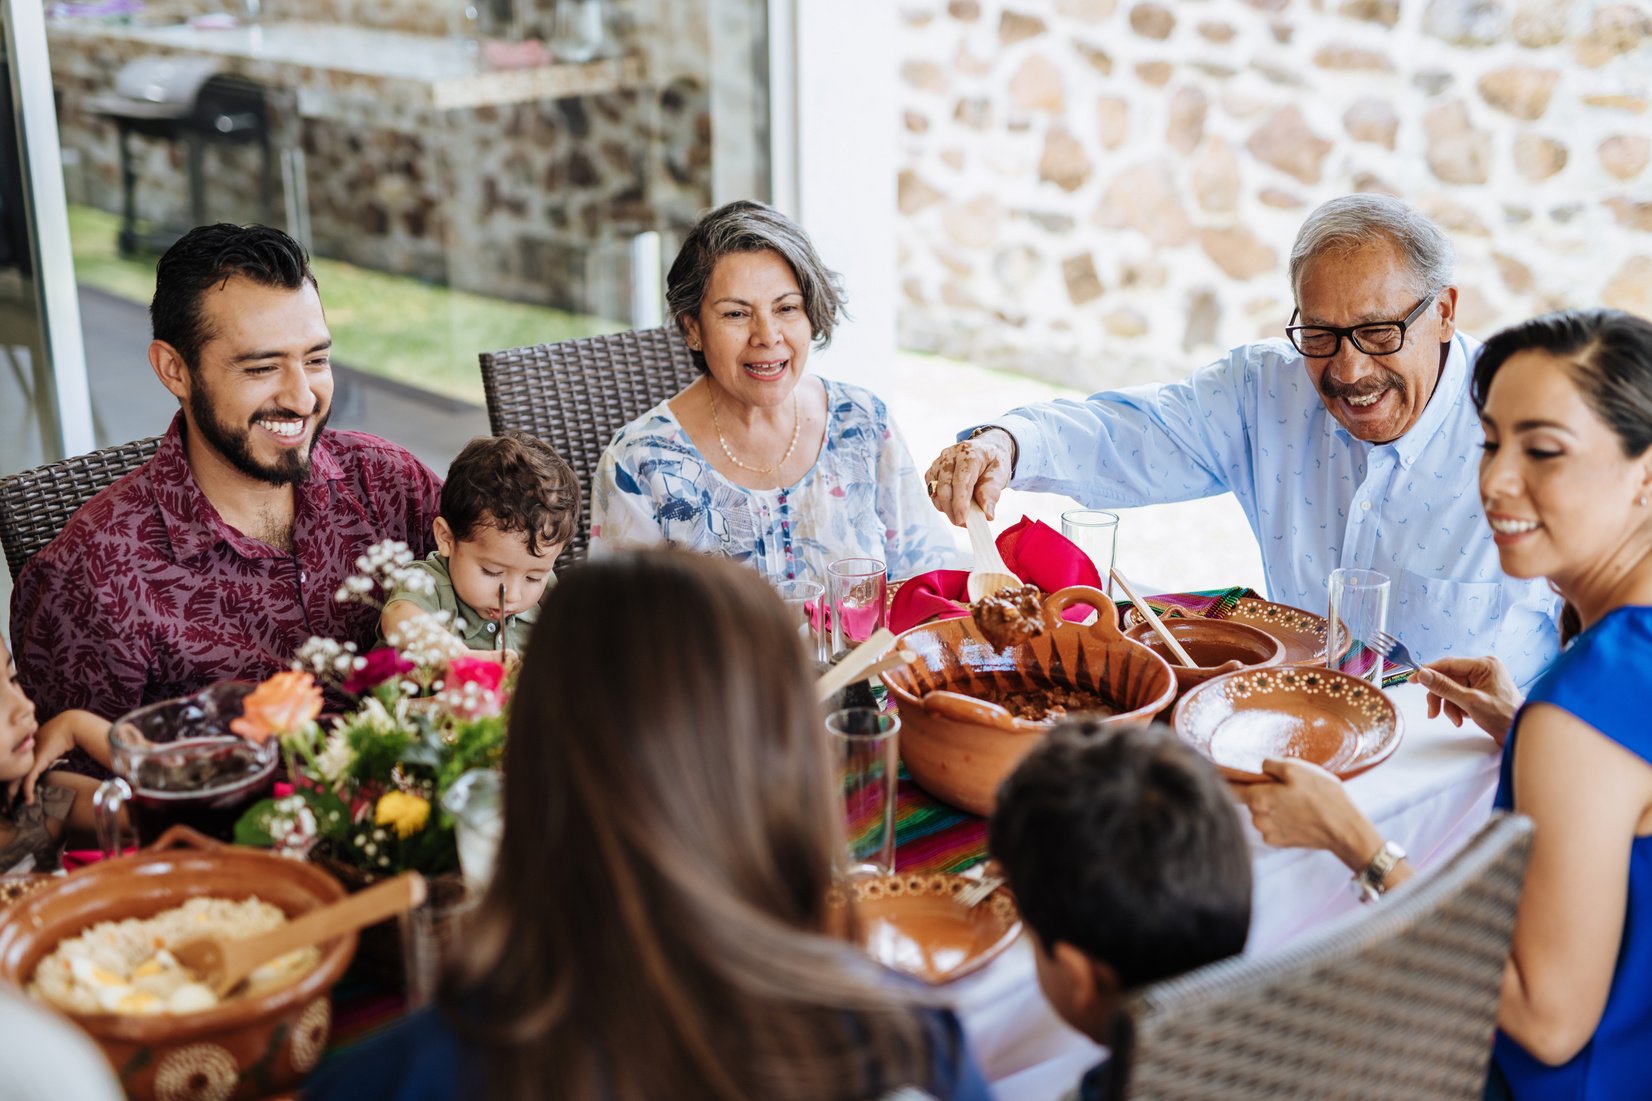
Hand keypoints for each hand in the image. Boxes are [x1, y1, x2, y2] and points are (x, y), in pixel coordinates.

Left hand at [14, 710, 96, 804]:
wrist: (68, 728)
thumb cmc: (59, 735)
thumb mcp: (45, 748)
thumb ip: (40, 758)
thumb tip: (41, 767)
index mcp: (21, 755)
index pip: (11, 773)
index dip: (8, 787)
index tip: (7, 799)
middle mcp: (21, 758)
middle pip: (9, 780)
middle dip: (6, 796)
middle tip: (5, 809)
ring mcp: (27, 761)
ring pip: (14, 783)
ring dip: (12, 797)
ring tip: (11, 809)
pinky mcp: (36, 763)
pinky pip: (28, 781)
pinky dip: (27, 792)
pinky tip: (29, 801)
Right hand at [925, 429, 1014, 525]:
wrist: (986, 449)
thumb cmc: (993, 462)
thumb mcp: (1000, 474)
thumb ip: (992, 493)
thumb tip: (987, 515)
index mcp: (970, 453)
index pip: (960, 481)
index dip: (960, 502)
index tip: (962, 520)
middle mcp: (950, 455)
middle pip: (944, 487)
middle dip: (952, 510)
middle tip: (963, 524)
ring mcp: (939, 462)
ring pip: (935, 492)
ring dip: (946, 508)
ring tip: (962, 516)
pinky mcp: (933, 470)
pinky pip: (931, 491)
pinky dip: (941, 502)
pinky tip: (953, 505)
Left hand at [1233, 757, 1382, 870]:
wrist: (1344, 829)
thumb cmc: (1322, 796)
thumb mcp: (1297, 769)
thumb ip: (1271, 765)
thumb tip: (1259, 766)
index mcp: (1258, 799)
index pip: (1230, 789)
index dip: (1226, 780)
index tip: (1223, 773)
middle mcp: (1258, 819)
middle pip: (1250, 800)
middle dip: (1262, 792)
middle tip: (1286, 787)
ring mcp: (1268, 833)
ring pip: (1262, 813)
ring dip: (1273, 806)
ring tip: (1297, 801)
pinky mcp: (1279, 842)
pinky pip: (1272, 826)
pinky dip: (1281, 820)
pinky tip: (1299, 815)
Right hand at [1413, 656, 1520, 744]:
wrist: (1520, 734)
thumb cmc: (1503, 717)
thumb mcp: (1470, 702)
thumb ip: (1444, 687)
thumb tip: (1422, 674)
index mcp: (1484, 665)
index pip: (1449, 664)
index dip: (1428, 672)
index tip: (1411, 679)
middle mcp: (1483, 669)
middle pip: (1448, 678)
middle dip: (1441, 697)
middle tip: (1432, 713)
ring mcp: (1482, 680)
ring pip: (1451, 689)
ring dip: (1449, 706)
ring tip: (1456, 720)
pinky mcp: (1480, 692)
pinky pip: (1459, 696)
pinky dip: (1456, 708)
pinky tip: (1462, 719)